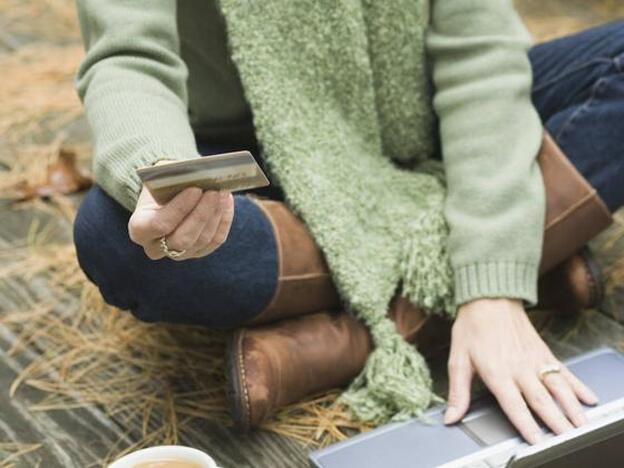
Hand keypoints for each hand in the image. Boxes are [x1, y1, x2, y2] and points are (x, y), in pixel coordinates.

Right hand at [128, 184, 233, 259]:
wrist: (165, 196)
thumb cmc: (161, 185)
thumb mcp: (160, 178)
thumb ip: (175, 178)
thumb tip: (200, 175)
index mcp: (140, 229)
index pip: (159, 224)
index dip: (179, 208)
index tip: (195, 189)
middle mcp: (155, 247)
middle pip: (183, 238)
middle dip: (201, 214)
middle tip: (213, 192)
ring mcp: (178, 253)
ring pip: (202, 240)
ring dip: (215, 214)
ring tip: (222, 193)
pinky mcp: (198, 252)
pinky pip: (215, 240)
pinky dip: (224, 220)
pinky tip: (227, 202)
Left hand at [444, 298, 598, 443]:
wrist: (489, 298)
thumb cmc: (472, 327)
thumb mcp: (458, 360)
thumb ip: (458, 392)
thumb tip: (450, 416)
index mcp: (497, 372)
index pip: (514, 404)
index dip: (526, 424)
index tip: (536, 440)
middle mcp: (519, 368)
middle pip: (542, 400)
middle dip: (556, 422)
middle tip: (566, 437)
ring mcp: (535, 360)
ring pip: (558, 388)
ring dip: (571, 408)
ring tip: (580, 425)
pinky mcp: (545, 353)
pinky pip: (564, 372)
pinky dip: (578, 386)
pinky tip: (587, 398)